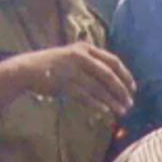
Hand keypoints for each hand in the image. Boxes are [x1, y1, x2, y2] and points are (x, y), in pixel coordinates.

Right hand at [17, 42, 135, 116]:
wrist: (27, 69)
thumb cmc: (53, 66)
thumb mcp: (73, 57)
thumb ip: (91, 64)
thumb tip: (111, 81)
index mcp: (86, 48)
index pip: (113, 61)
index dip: (125, 75)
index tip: (133, 88)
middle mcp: (81, 57)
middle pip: (108, 75)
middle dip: (121, 90)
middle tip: (130, 103)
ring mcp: (72, 70)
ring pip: (98, 88)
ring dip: (112, 101)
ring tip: (121, 111)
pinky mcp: (64, 84)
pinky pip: (85, 97)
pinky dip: (97, 105)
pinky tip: (105, 113)